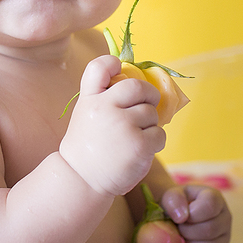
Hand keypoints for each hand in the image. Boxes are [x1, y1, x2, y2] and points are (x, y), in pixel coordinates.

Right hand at [60, 55, 165, 196]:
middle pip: (138, 87)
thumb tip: (142, 89)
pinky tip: (141, 150)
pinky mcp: (138, 144)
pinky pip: (160, 134)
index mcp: (89, 99)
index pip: (99, 67)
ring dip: (150, 125)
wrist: (82, 179)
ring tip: (135, 138)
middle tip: (148, 105)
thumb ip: (106, 99)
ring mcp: (122, 125)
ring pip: (152, 113)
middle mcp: (104, 108)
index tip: (118, 68)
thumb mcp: (87, 116)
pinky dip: (155, 142)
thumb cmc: (89, 147)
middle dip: (149, 95)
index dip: (112, 63)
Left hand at [159, 185, 231, 242]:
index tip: (181, 216)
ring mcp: (224, 240)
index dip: (193, 213)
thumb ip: (173, 199)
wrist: (173, 220)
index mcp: (215, 199)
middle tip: (177, 228)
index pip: (211, 205)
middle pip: (210, 230)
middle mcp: (224, 219)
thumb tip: (182, 217)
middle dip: (187, 231)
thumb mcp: (170, 196)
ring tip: (180, 238)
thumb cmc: (173, 206)